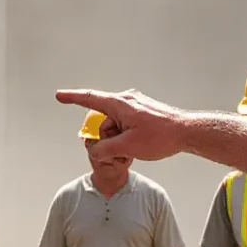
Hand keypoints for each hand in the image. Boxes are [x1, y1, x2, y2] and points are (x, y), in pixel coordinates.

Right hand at [55, 87, 192, 163]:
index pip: (90, 99)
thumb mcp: (128, 147)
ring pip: (115, 125)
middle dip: (108, 138)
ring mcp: (136, 104)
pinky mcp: (143, 111)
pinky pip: (126, 124)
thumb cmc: (161, 137)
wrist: (188, 132)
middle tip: (124, 150)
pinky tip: (143, 143)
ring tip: (138, 147)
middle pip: (104, 120)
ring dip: (119, 139)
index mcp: (120, 104)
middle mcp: (127, 100)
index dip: (72, 98)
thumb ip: (106, 149)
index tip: (59, 95)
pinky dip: (128, 136)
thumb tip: (95, 150)